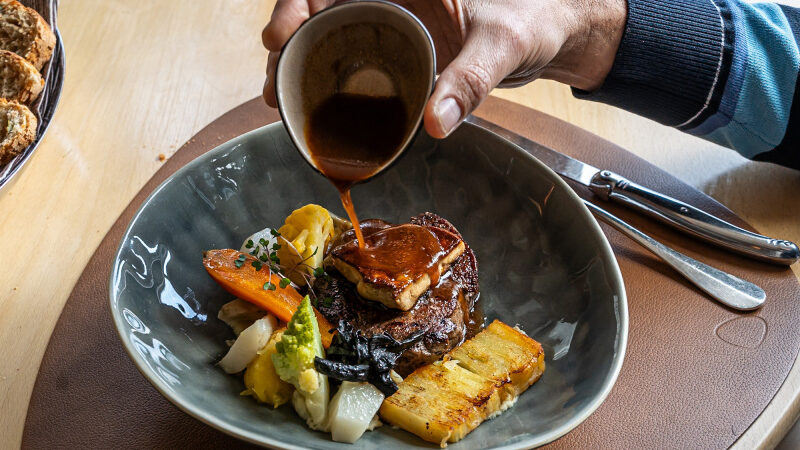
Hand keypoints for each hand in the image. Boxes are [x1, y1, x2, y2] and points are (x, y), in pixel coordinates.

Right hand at [262, 0, 625, 137]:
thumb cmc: (535, 19)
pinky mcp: (400, 52)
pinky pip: (356, 63)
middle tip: (274, 83)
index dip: (297, 2)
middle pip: (320, 10)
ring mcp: (392, 25)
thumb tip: (434, 123)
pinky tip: (314, 109)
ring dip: (300, 66)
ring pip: (330, 37)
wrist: (553, 33)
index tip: (282, 34)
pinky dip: (330, 83)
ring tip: (281, 100)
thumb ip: (470, 80)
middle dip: (288, 42)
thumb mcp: (503, 45)